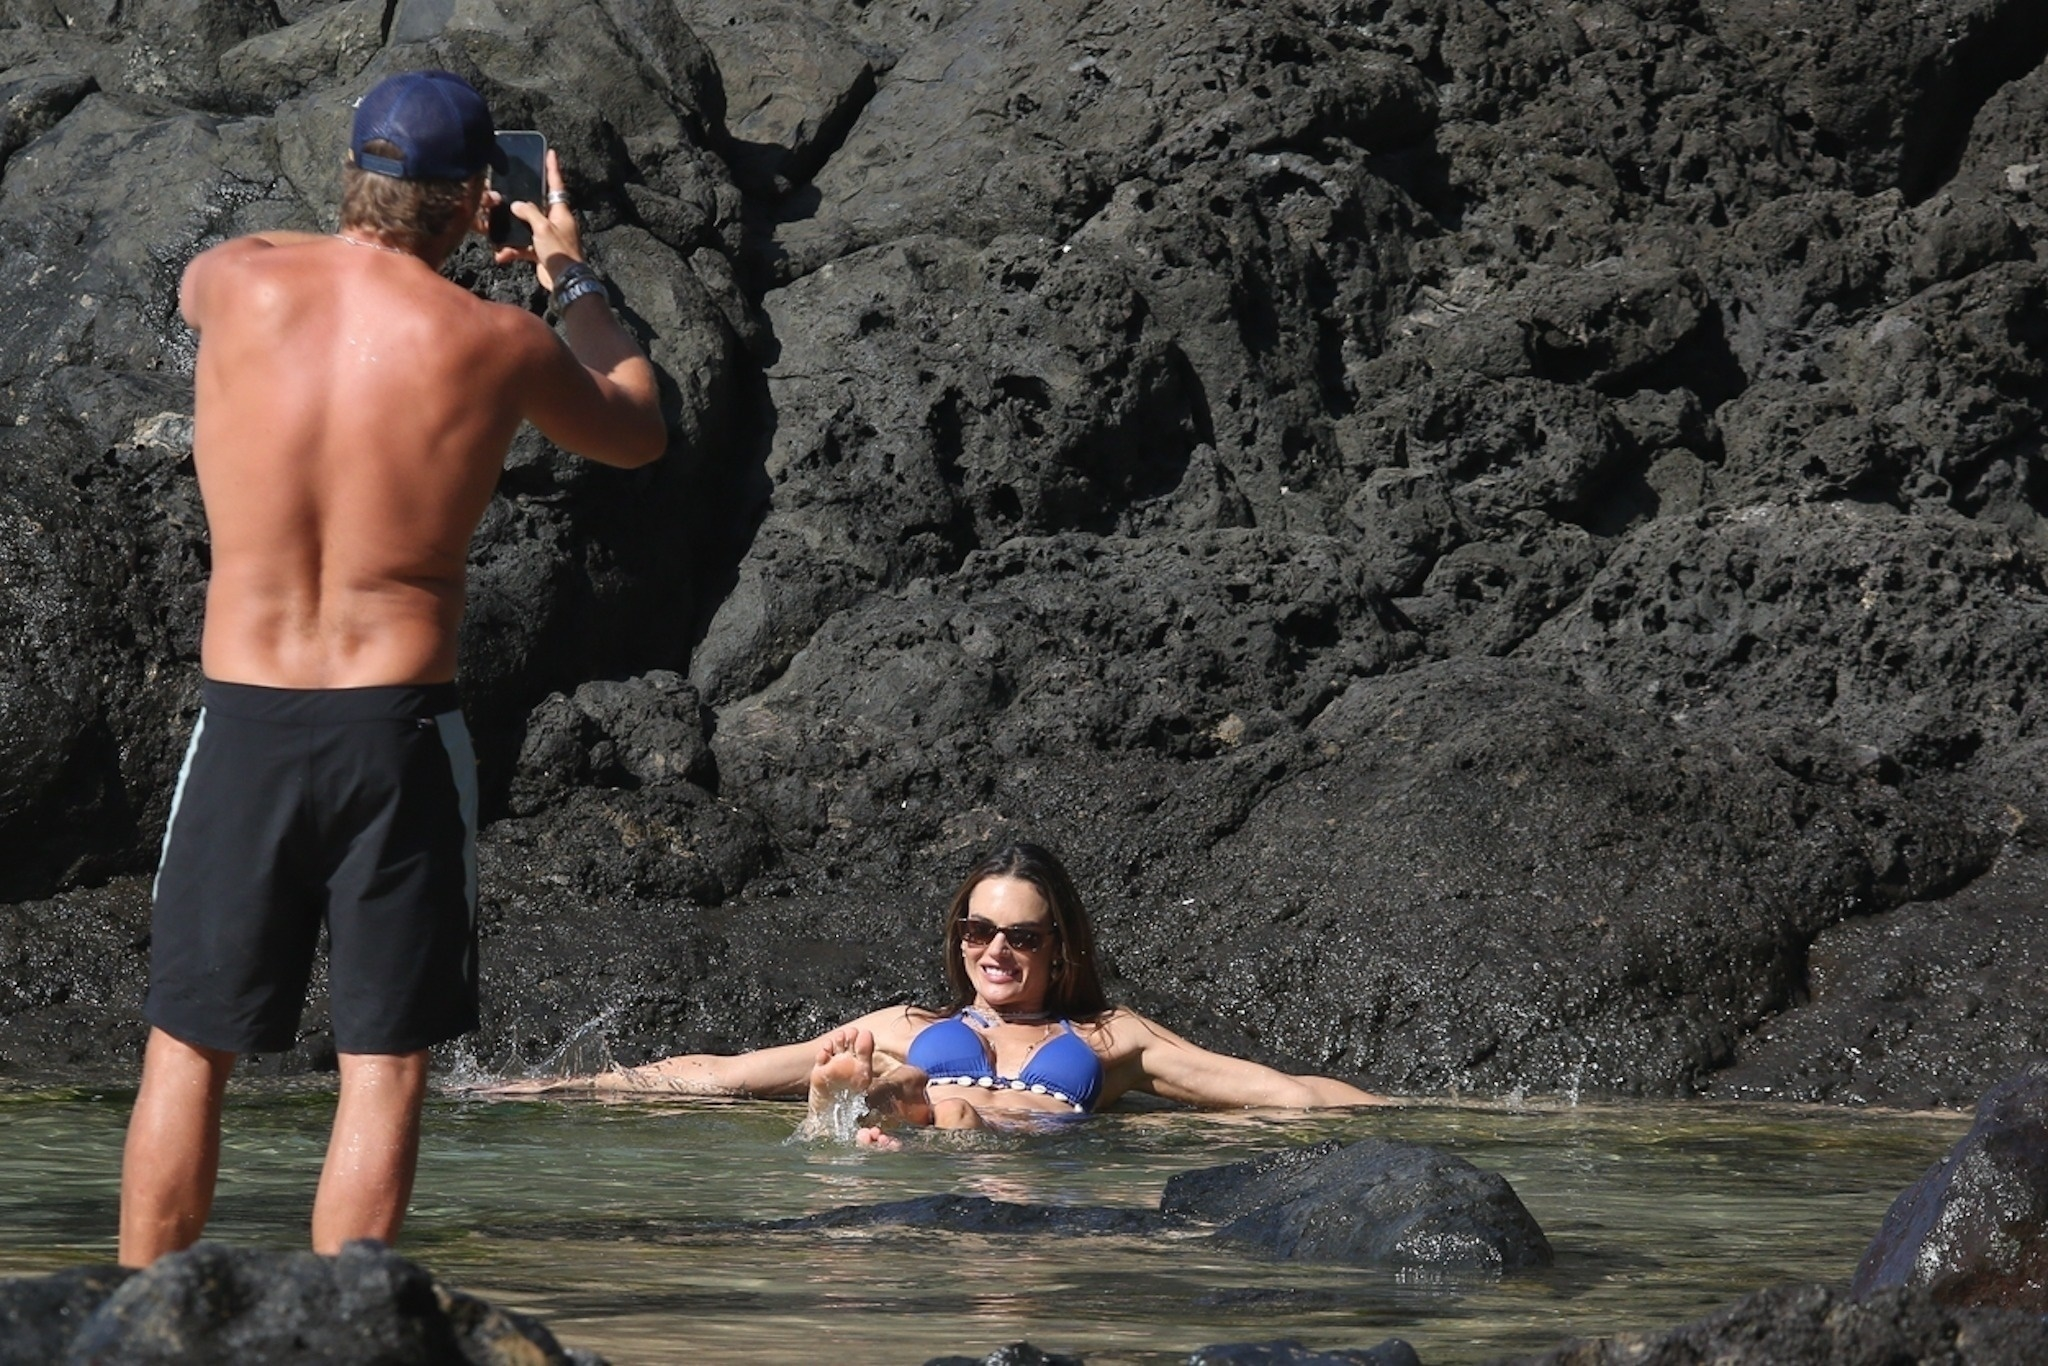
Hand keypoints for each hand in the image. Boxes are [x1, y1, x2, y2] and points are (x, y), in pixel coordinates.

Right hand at [494, 147, 583, 290]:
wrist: (566, 281)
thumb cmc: (560, 251)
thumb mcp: (543, 227)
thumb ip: (529, 213)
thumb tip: (516, 205)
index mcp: (560, 212)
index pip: (556, 185)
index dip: (553, 169)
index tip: (551, 153)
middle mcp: (554, 222)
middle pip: (534, 207)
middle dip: (518, 204)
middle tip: (503, 195)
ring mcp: (547, 237)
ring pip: (524, 228)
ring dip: (510, 232)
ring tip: (493, 230)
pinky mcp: (540, 252)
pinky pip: (522, 247)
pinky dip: (512, 251)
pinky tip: (501, 255)